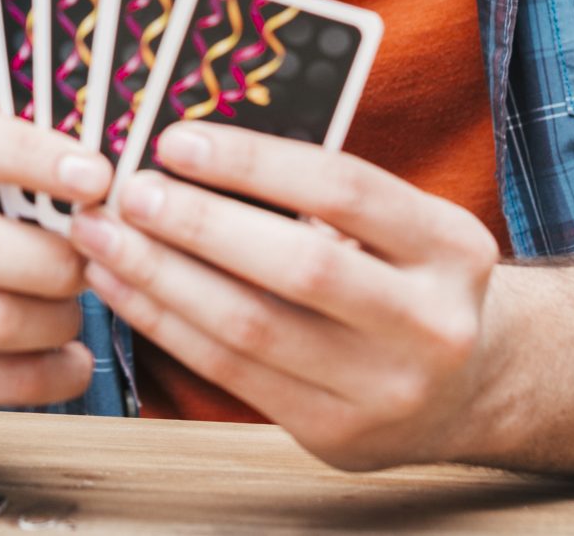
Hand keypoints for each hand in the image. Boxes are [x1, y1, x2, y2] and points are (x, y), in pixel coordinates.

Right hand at [0, 106, 114, 439]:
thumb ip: (24, 185)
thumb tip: (122, 188)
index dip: (27, 152)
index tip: (97, 177)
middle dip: (51, 258)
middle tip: (90, 266)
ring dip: (59, 320)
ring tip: (71, 314)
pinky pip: (4, 381)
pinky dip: (58, 373)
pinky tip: (69, 362)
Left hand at [70, 124, 500, 471]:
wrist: (469, 386)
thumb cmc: (406, 277)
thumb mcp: (402, 224)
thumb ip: (319, 189)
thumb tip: (193, 147)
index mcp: (451, 248)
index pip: (345, 188)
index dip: (253, 162)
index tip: (176, 139)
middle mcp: (430, 323)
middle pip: (298, 266)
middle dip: (198, 224)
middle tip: (128, 191)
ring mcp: (385, 389)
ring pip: (252, 327)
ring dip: (161, 277)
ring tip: (104, 236)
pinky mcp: (335, 434)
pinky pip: (231, 373)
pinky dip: (166, 325)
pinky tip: (124, 286)